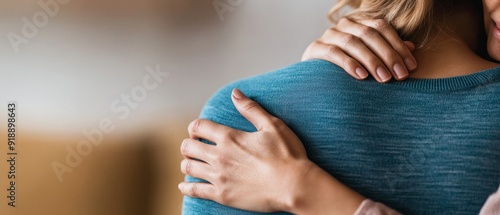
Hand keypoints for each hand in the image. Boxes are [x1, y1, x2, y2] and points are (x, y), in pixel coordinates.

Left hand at [179, 88, 309, 211]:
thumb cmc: (287, 155)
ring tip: (191, 164)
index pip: (198, 126)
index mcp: (230, 137)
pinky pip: (195, 191)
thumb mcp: (272, 125)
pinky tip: (185, 186)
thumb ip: (251, 109)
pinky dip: (186, 187)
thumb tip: (235, 93)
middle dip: (188, 145)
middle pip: (188, 147)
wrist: (294, 185)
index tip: (197, 131)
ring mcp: (219, 176)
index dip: (194, 127)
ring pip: (188, 168)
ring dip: (187, 164)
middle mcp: (220, 156)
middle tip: (193, 147)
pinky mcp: (222, 195)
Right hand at [302, 18, 416, 82]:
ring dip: (371, 61)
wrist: (314, 75)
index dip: (398, 46)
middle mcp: (344, 24)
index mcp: (359, 22)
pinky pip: (334, 52)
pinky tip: (361, 76)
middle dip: (388, 55)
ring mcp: (329, 35)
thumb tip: (412, 47)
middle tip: (400, 76)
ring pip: (353, 42)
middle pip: (370, 34)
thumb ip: (387, 50)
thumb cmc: (346, 65)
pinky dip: (349, 63)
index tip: (411, 66)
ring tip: (384, 78)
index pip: (382, 27)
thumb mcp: (369, 57)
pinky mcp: (315, 48)